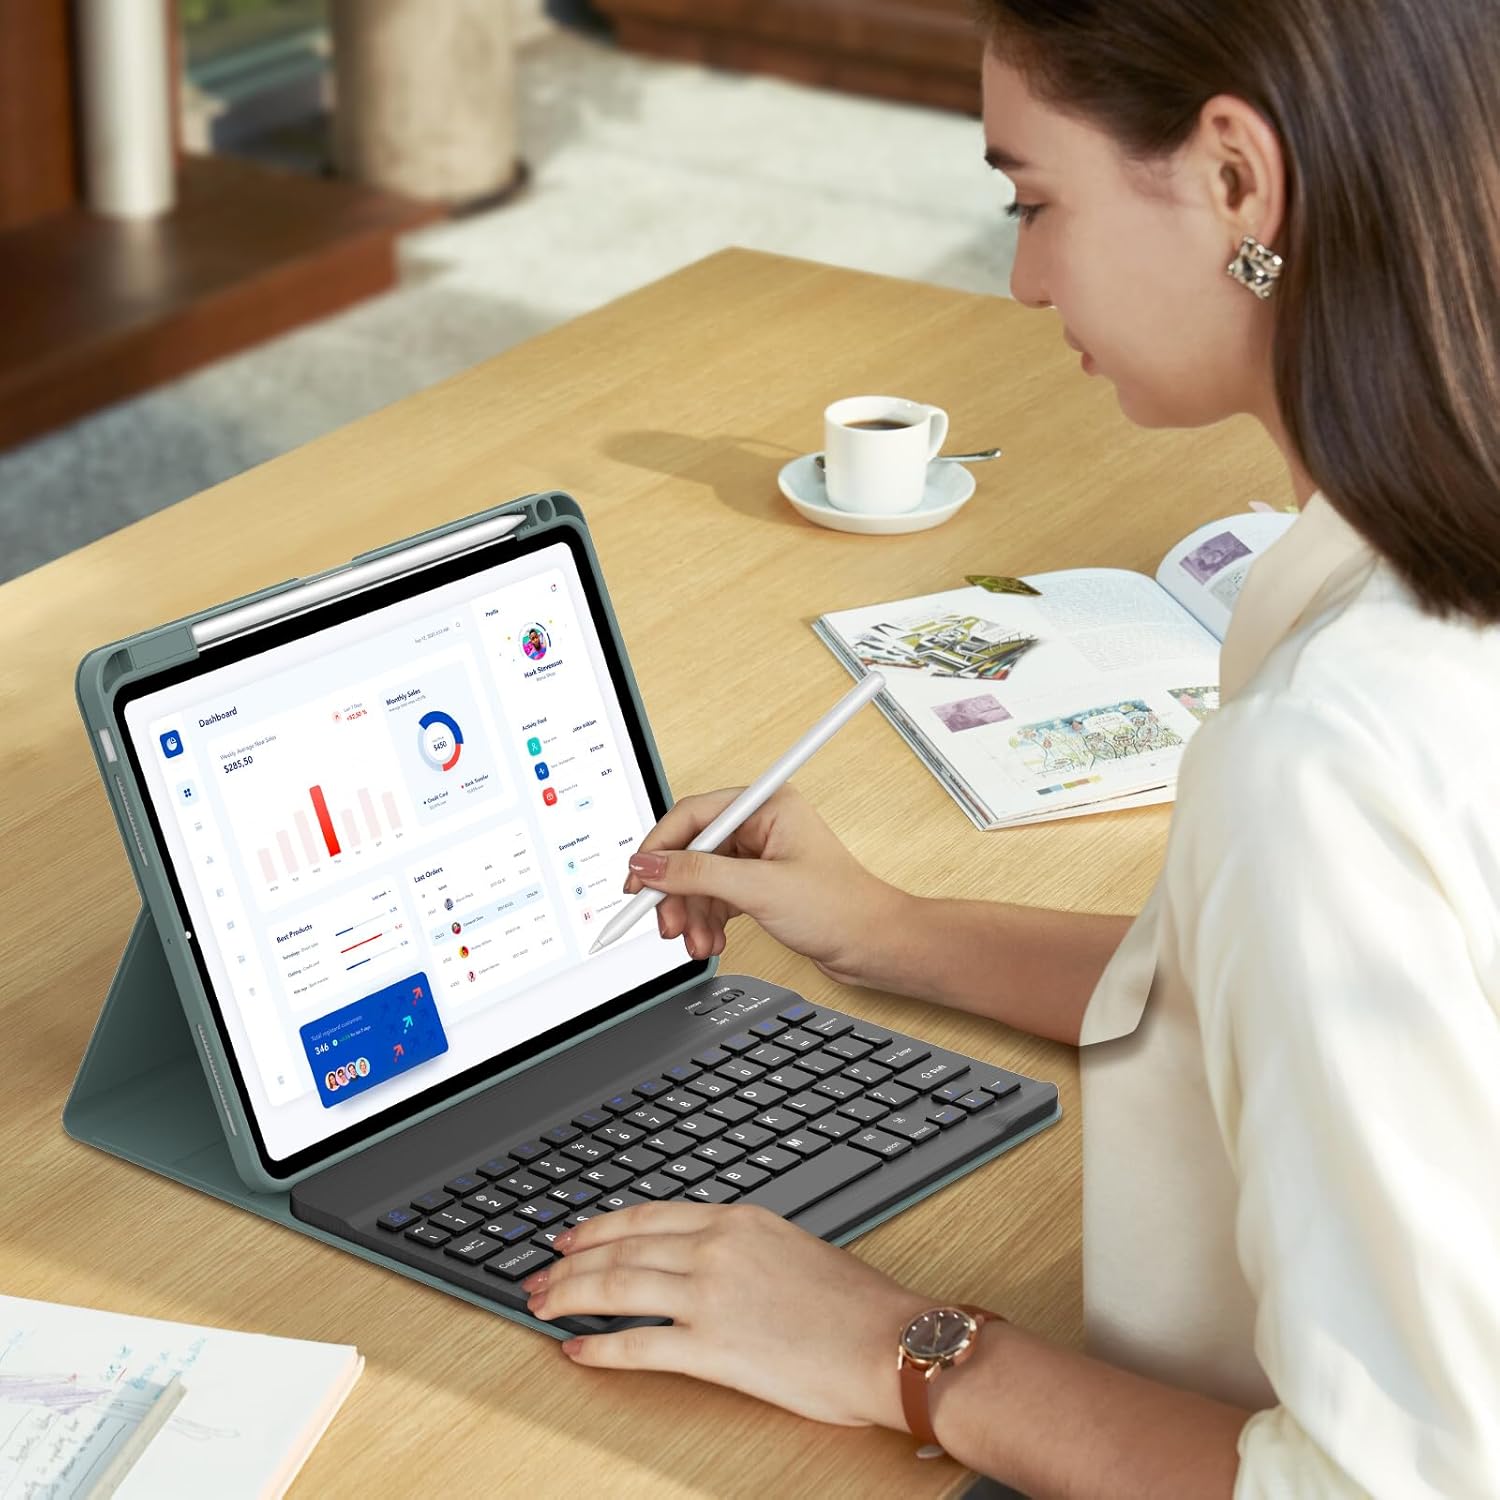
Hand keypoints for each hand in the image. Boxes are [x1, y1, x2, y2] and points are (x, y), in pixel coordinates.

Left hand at [520, 1200, 930, 1429]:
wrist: (888, 1342)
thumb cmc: (855, 1304)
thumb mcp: (792, 1248)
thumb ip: (742, 1246)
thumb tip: (702, 1257)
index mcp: (736, 1220)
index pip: (646, 1216)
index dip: (599, 1227)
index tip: (571, 1236)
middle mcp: (716, 1248)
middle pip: (620, 1248)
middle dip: (570, 1263)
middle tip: (539, 1274)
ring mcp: (710, 1296)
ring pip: (617, 1287)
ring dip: (569, 1297)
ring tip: (541, 1306)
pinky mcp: (712, 1347)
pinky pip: (637, 1344)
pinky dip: (598, 1346)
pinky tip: (576, 1350)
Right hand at [624, 785, 903, 985]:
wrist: (873, 946)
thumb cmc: (839, 908)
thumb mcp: (759, 888)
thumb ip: (697, 874)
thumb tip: (649, 864)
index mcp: (766, 805)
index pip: (693, 816)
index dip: (660, 848)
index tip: (638, 880)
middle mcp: (761, 825)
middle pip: (692, 851)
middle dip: (676, 891)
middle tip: (665, 922)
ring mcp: (760, 857)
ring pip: (701, 879)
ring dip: (691, 914)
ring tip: (696, 943)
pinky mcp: (760, 885)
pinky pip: (715, 897)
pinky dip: (707, 921)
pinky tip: (711, 941)